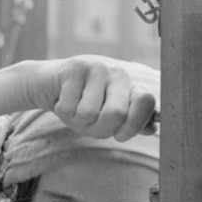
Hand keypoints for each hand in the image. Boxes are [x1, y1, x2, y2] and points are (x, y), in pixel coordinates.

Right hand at [27, 56, 156, 141]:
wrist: (49, 86)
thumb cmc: (83, 106)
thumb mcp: (108, 120)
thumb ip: (132, 124)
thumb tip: (153, 127)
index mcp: (131, 88)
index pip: (146, 102)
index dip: (133, 125)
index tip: (119, 133)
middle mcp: (118, 74)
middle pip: (115, 114)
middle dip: (98, 127)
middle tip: (90, 121)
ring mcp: (97, 67)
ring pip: (88, 113)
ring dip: (77, 119)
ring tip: (75, 107)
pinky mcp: (73, 67)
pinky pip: (68, 106)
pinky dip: (63, 111)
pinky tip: (63, 99)